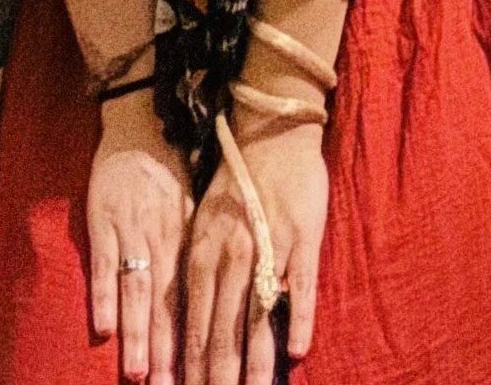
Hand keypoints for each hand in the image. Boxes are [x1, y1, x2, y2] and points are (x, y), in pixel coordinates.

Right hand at [89, 98, 193, 384]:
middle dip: (169, 350)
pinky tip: (101, 328)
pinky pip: (103, 264)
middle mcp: (163, 239)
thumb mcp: (201, 206)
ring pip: (137, 290)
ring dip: (139, 334)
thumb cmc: (176, 169)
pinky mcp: (103, 221)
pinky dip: (102, 295)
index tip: (206, 372)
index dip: (199, 337)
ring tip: (142, 374)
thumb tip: (232, 290)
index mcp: (190, 236)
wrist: (145, 121)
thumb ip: (207, 248)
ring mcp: (131, 231)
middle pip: (167, 304)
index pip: (196, 297)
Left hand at [184, 115, 327, 384]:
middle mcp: (230, 259)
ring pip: (258, 320)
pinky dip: (297, 321)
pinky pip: (299, 287)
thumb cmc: (235, 181)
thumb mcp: (201, 225)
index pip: (193, 328)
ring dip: (255, 365)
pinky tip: (297, 353)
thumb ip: (198, 273)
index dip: (190, 370)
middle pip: (222, 333)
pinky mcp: (302, 238)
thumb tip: (188, 323)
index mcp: (201, 257)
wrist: (271, 131)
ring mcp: (267, 250)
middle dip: (218, 379)